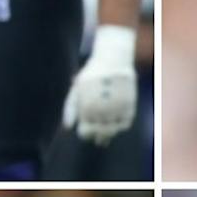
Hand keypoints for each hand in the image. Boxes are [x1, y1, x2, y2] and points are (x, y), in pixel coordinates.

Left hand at [66, 24, 137, 142]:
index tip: (85, 130)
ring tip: (106, 133)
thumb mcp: (76, 89)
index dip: (85, 134)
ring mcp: (116, 108)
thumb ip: (70, 108)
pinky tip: (116, 125)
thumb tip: (67, 128)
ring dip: (109, 134)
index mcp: (86, 108)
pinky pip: (125, 124)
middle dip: (97, 136)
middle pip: (99, 133)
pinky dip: (120, 127)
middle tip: (97, 137)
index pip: (85, 132)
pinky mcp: (129, 105)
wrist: (113, 59)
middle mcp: (101, 110)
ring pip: (112, 131)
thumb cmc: (91, 75)